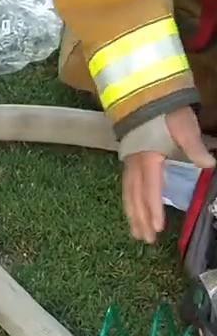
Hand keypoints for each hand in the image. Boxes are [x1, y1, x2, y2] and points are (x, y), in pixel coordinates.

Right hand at [122, 106, 215, 242]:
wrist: (146, 96)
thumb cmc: (166, 112)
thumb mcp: (184, 126)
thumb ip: (194, 147)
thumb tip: (210, 165)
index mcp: (148, 159)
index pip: (150, 190)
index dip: (153, 210)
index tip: (157, 228)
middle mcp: (135, 165)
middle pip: (135, 197)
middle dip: (140, 219)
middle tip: (145, 239)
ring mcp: (130, 163)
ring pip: (128, 194)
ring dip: (133, 215)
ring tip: (137, 233)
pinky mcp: (130, 161)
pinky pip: (127, 187)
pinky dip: (129, 202)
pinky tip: (134, 211)